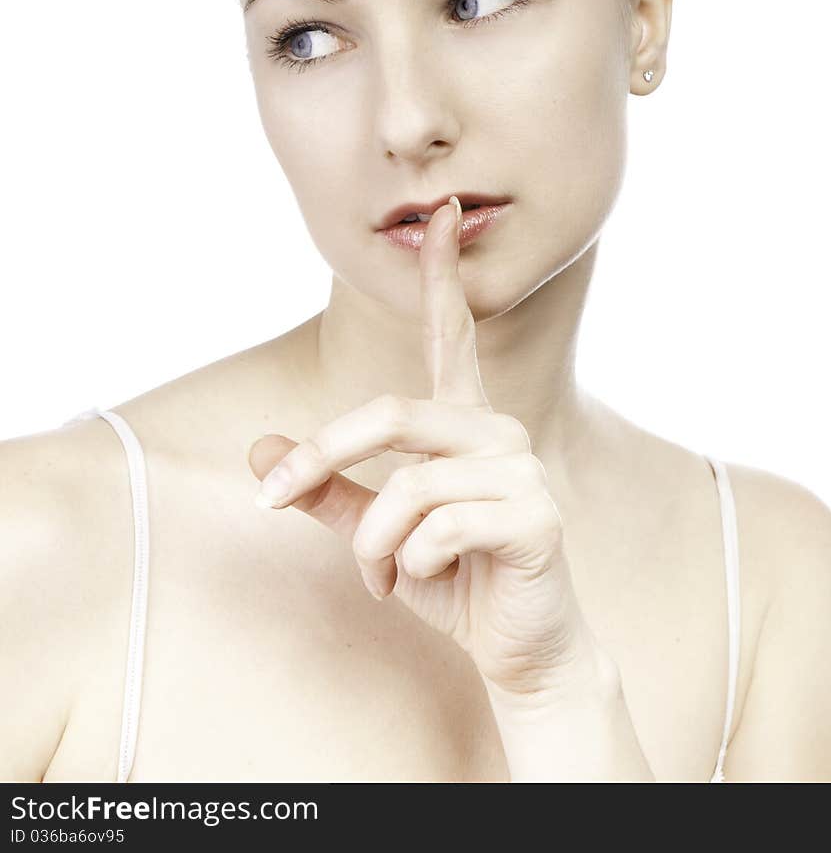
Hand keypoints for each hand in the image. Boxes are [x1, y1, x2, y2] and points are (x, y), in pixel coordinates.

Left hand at [248, 197, 615, 702]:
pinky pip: (443, 526)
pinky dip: (412, 562)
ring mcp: (523, 471)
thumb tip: (260, 448)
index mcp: (463, 424)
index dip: (443, 275)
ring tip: (380, 574)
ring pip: (412, 485)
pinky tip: (423, 579)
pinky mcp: (538, 516)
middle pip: (392, 413)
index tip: (442, 212)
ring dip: (374, 541)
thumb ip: (327, 490)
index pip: (452, 335)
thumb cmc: (451, 581)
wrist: (518, 650)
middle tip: (274, 497)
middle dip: (321, 456)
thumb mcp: (377, 534)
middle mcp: (496, 433)